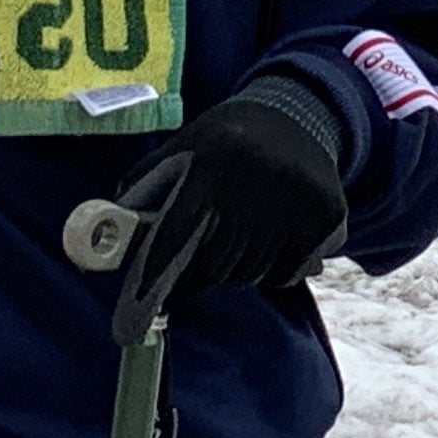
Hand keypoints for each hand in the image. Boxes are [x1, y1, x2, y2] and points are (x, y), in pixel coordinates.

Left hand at [115, 78, 348, 302]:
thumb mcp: (182, 150)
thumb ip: (144, 191)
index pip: (176, 232)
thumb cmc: (225, 143)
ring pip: (251, 274)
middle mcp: (256, 176)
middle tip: (207, 253)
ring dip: (239, 270)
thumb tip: (109, 243)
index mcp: (211, 159)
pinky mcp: (328, 213)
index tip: (133, 321)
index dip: (155, 276)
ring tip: (243, 236)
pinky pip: (288, 273)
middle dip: (204, 270)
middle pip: (216, 265)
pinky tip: (275, 236)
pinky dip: (276, 269)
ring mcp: (296, 196)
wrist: (297, 116)